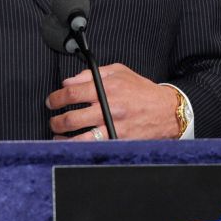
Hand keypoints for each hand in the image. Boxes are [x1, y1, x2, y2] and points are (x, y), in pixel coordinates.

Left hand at [46, 63, 179, 139]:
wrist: (168, 111)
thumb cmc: (142, 91)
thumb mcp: (119, 72)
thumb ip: (91, 74)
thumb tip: (68, 81)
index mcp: (107, 89)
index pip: (72, 94)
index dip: (56, 98)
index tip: (51, 102)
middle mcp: (110, 109)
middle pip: (72, 119)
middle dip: (56, 122)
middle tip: (53, 121)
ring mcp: (115, 128)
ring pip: (81, 138)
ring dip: (65, 139)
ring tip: (58, 136)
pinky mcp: (121, 141)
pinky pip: (97, 148)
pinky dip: (82, 148)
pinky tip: (74, 146)